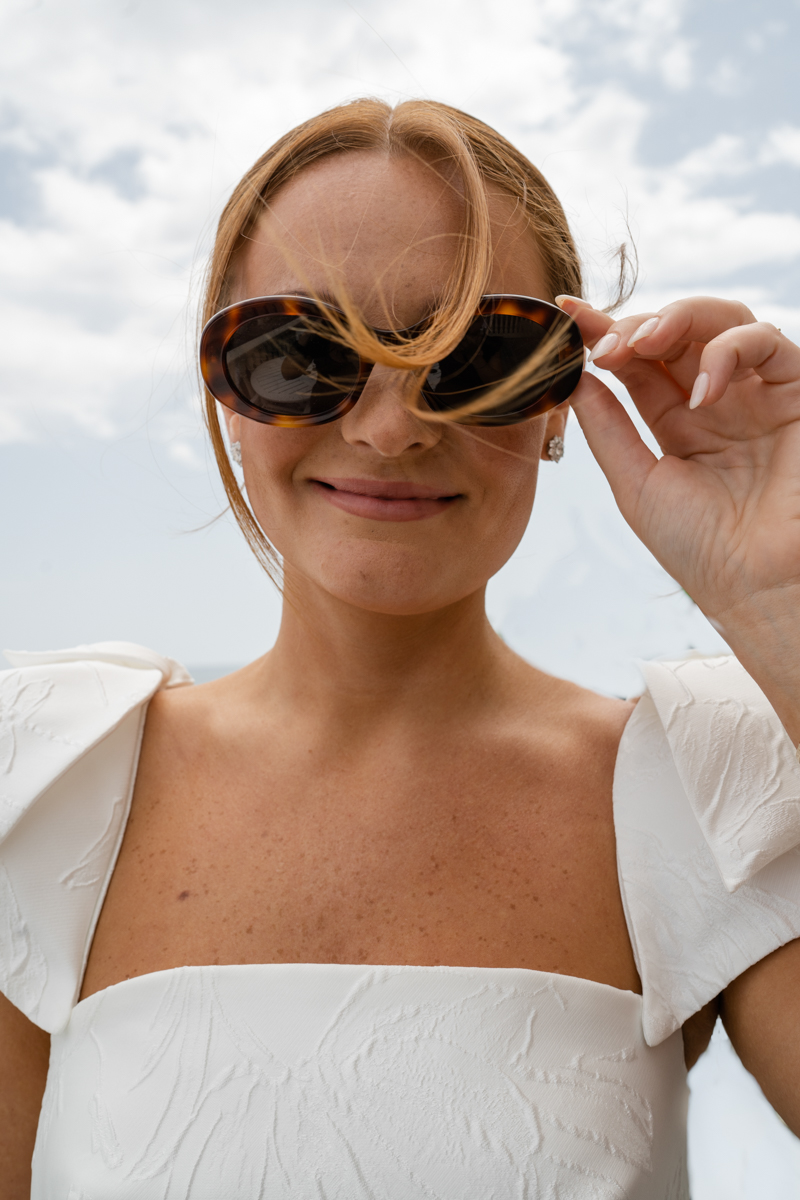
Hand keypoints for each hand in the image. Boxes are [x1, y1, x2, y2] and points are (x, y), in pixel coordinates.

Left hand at [559, 295, 799, 735]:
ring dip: (677, 320)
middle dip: (635, 323)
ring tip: (640, 346)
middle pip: (676, 332)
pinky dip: (729, 351)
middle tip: (602, 342)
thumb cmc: (702, 550)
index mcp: (677, 423)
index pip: (638, 361)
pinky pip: (768, 343)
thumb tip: (574, 377)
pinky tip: (700, 390)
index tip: (567, 316)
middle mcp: (717, 401)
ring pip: (722, 321)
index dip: (603, 333)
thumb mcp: (636, 485)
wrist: (759, 588)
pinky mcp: (796, 394)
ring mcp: (756, 395)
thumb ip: (608, 430)